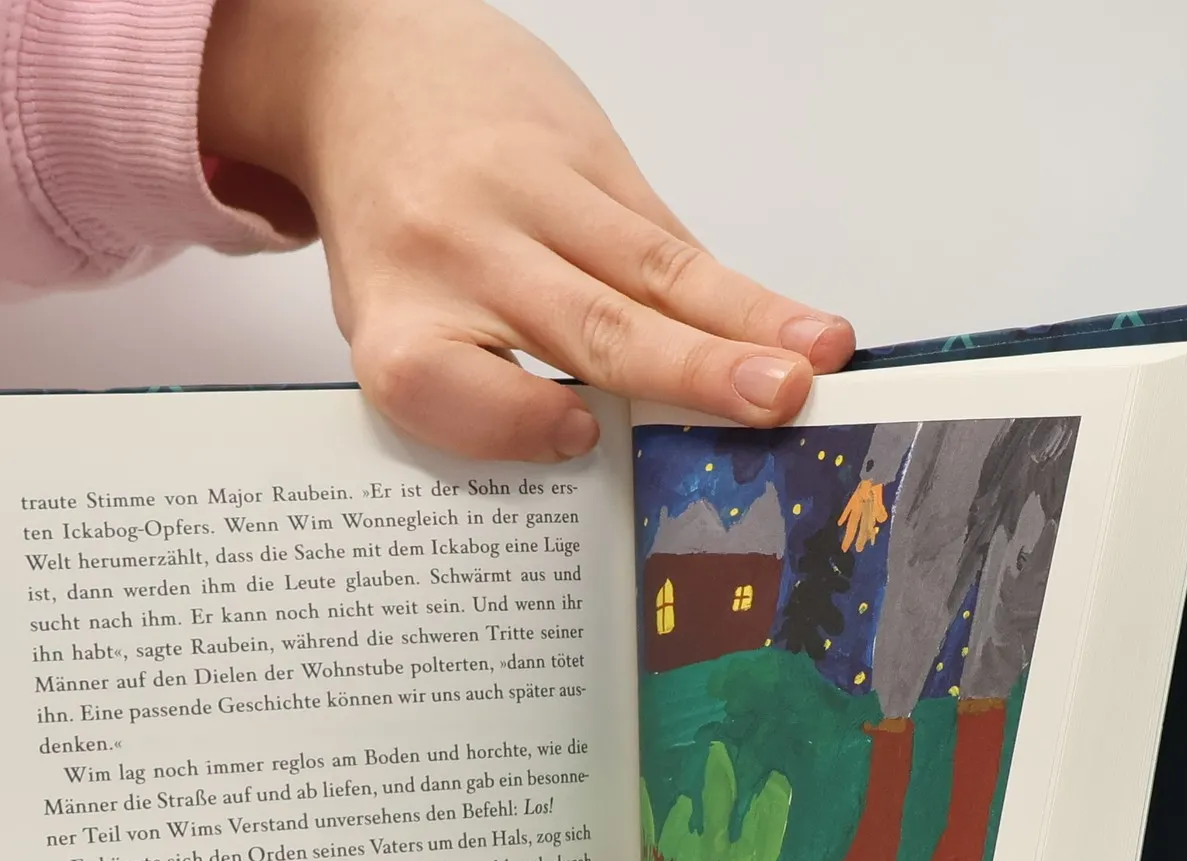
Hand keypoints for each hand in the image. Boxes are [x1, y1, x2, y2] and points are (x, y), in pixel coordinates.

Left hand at [197, 0, 853, 460]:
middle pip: (587, 326)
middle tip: (773, 402)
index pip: (450, 387)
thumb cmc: (396, 232)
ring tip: (815, 359)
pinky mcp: (589, 154)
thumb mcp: (399, 324)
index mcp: (397, 323)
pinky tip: (794, 322)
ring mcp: (533, 194)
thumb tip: (605, 464)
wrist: (371, 71)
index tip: (582, 437)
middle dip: (692, 370)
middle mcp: (463, 255)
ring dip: (746, 320)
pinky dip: (735, 290)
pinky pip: (667, 234)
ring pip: (654, 271)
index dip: (518, 419)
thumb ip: (477, 397)